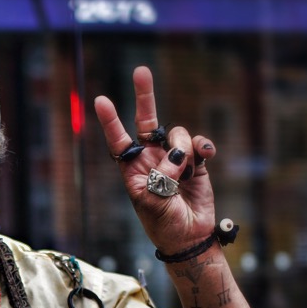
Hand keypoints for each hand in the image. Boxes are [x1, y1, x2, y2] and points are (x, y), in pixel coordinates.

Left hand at [93, 66, 217, 255]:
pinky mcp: (196, 162)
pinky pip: (199, 143)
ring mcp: (174, 158)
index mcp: (133, 169)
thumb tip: (178, 152)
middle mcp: (152, 158)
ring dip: (182, 149)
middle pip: (146, 121)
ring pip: (177, 134)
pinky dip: (202, 147)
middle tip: (140, 71)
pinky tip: (205, 158)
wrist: (190, 236)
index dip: (111, 121)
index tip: (100, 100)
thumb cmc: (164, 223)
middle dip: (145, 96)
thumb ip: (163, 174)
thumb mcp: (154, 202)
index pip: (119, 141)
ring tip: (184, 174)